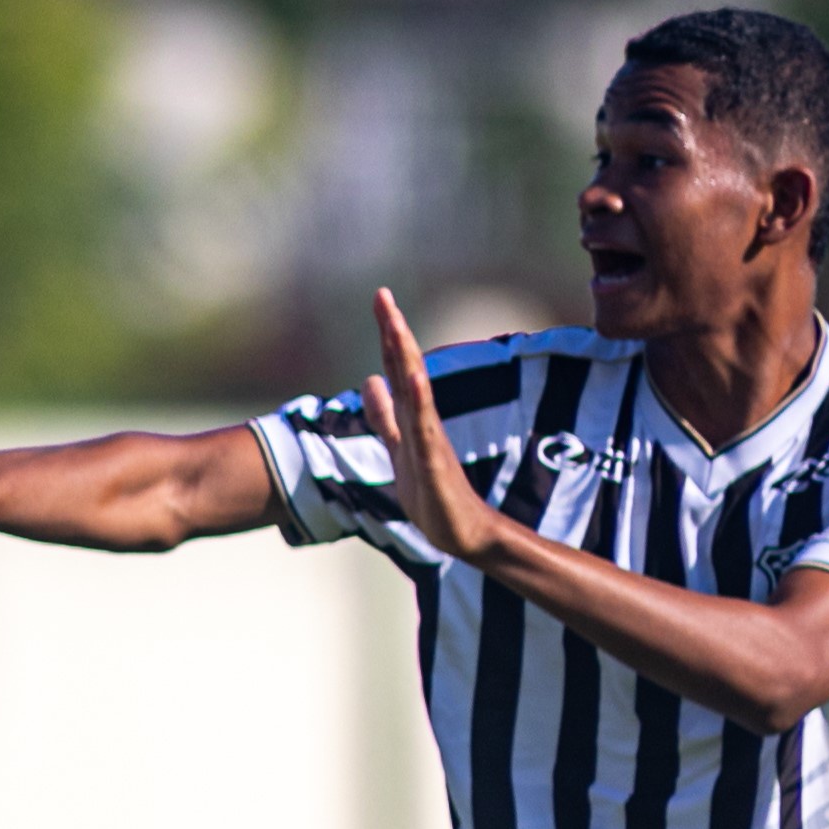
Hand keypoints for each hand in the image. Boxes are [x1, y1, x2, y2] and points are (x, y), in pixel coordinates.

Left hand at [358, 289, 503, 562]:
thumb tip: (368, 382)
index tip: (380, 297)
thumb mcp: (398, 447)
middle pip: (405, 369)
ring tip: (395, 325)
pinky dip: (419, 402)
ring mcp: (429, 440)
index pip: (396, 368)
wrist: (460, 534)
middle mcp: (421, 421)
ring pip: (416, 392)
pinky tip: (412, 378)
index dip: (387, 335)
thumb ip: (384, 415)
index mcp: (411, 417)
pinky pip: (425, 428)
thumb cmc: (432, 494)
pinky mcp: (435, 463)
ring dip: (405, 357)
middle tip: (382, 294)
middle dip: (394, 332)